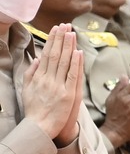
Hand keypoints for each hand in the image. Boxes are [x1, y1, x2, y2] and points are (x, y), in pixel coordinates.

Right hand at [22, 26, 83, 144]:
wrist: (39, 127)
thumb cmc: (34, 110)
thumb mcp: (27, 89)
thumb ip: (31, 73)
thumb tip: (36, 59)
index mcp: (38, 77)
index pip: (46, 54)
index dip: (52, 41)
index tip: (56, 29)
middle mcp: (47, 79)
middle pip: (55, 55)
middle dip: (60, 39)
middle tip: (65, 25)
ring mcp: (58, 86)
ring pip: (64, 62)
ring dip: (68, 46)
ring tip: (71, 32)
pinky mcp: (68, 94)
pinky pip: (72, 76)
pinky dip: (75, 64)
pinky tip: (78, 52)